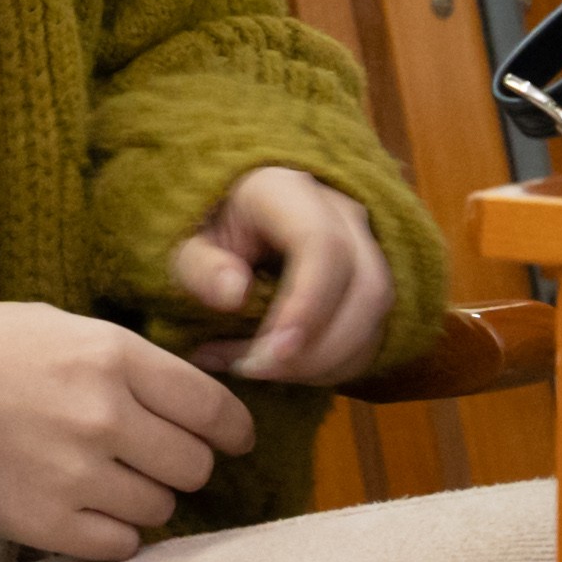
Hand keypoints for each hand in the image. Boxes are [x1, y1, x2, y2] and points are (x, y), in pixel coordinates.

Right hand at [0, 301, 258, 561]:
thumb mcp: (59, 326)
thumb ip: (122, 360)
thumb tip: (178, 397)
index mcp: (113, 356)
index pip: (209, 405)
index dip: (232, 428)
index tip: (234, 439)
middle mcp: (106, 416)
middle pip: (193, 464)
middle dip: (183, 463)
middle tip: (158, 459)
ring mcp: (79, 475)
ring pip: (159, 507)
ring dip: (145, 498)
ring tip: (108, 481)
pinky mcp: (49, 525)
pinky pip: (119, 545)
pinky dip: (111, 533)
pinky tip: (87, 510)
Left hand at [168, 166, 392, 384]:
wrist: (232, 223)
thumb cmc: (207, 235)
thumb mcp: (185, 247)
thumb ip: (201, 268)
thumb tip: (234, 294)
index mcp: (288, 191)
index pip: (323, 245)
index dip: (308, 305)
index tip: (273, 353)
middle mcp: (341, 211)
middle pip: (366, 286)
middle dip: (317, 348)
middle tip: (252, 370)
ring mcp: (365, 244)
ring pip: (376, 314)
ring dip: (323, 361)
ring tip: (256, 369)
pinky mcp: (371, 280)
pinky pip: (372, 333)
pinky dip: (333, 365)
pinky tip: (283, 369)